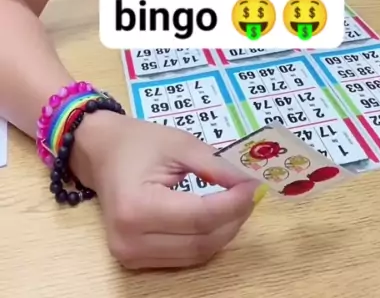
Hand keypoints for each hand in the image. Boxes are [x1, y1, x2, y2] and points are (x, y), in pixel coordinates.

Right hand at [72, 112, 258, 269]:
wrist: (100, 152)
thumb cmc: (138, 143)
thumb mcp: (179, 144)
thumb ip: (215, 166)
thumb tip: (249, 184)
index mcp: (136, 207)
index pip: (199, 217)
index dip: (233, 205)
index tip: (255, 187)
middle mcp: (130, 240)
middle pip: (201, 241)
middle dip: (233, 219)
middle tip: (251, 194)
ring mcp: (130, 256)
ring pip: (196, 254)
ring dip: (224, 232)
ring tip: (238, 204)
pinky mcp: (135, 260)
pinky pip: (184, 256)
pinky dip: (207, 239)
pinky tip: (218, 217)